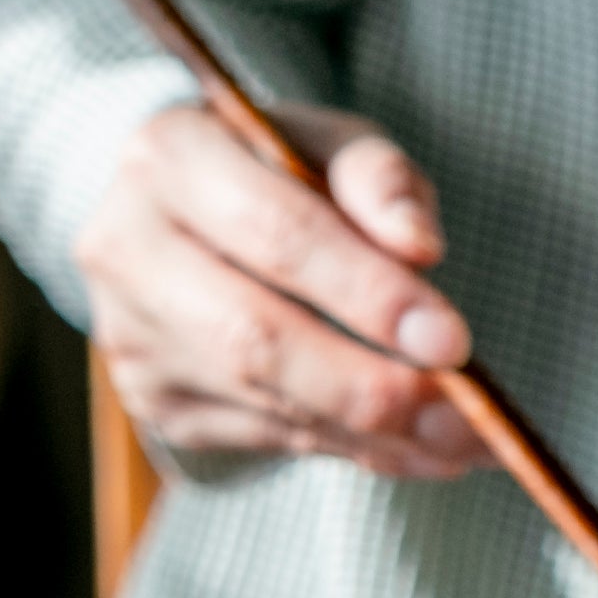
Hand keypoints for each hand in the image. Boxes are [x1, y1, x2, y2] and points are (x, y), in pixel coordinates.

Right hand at [76, 102, 489, 476]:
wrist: (181, 214)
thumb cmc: (274, 172)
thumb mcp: (331, 147)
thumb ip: (380, 182)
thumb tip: (419, 248)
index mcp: (171, 157)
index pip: (279, 236)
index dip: (370, 296)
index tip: (453, 342)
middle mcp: (130, 248)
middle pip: (259, 340)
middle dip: (374, 388)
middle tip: (467, 418)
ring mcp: (134, 335)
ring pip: (270, 407)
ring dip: (382, 435)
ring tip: (464, 440)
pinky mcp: (158, 399)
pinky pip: (274, 440)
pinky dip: (359, 451)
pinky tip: (419, 447)